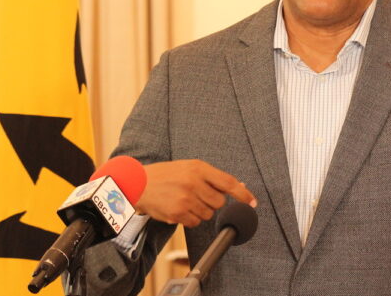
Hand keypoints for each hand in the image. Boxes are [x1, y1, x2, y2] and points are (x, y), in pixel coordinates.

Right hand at [135, 159, 256, 227]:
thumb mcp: (189, 167)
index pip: (228, 182)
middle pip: (219, 202)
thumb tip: (238, 186)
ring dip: (201, 210)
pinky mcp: (177, 213)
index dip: (243, 194)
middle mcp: (193, 183)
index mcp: (198, 168)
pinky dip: (190, 219)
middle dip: (213, 202)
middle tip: (198, 195)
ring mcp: (185, 199)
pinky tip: (180, 209)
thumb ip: (211, 177)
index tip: (252, 202)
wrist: (137, 184)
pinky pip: (195, 222)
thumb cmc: (166, 174)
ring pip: (208, 214)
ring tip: (186, 200)